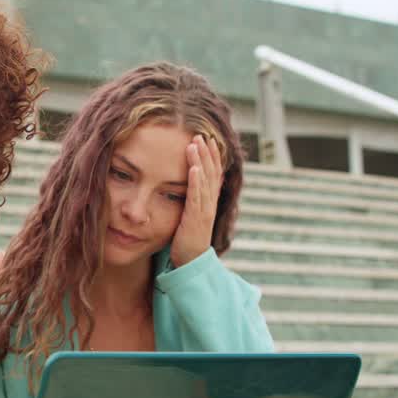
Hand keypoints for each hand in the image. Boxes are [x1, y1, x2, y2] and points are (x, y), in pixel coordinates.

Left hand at [169, 134, 224, 267]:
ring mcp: (204, 211)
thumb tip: (185, 185)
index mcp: (209, 201)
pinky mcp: (195, 219)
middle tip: (201, 134)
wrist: (190, 262)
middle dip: (207, 153)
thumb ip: (190, 200)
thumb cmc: (185, 239)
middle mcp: (210, 203)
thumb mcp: (189, 215)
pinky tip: (193, 168)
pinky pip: (196, 197)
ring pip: (204, 181)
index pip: (213, 173)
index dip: (212, 156)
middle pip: (211, 172)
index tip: (207, 139)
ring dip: (200, 161)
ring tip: (195, 144)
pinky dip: (195, 181)